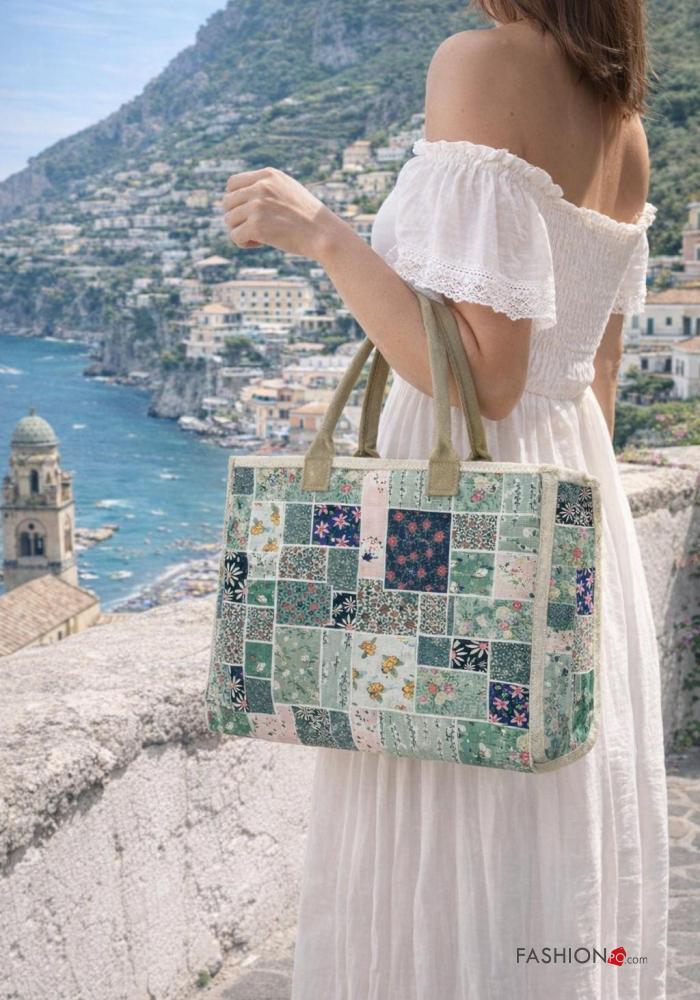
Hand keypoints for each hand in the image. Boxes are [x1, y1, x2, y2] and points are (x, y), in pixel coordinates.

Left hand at [222, 167, 337, 259]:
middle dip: (236, 217)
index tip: (247, 213)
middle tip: (253, 227)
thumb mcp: (288, 191)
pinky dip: (244, 243)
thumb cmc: (308, 217)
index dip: (235, 200)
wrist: (324, 234)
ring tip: (259, 237)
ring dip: (241, 231)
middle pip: (227, 202)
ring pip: (229, 220)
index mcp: (268, 175)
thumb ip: (266, 188)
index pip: (232, 183)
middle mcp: (260, 187)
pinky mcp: (256, 225)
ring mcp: (257, 205)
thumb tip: (240, 197)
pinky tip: (260, 244)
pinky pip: (235, 236)